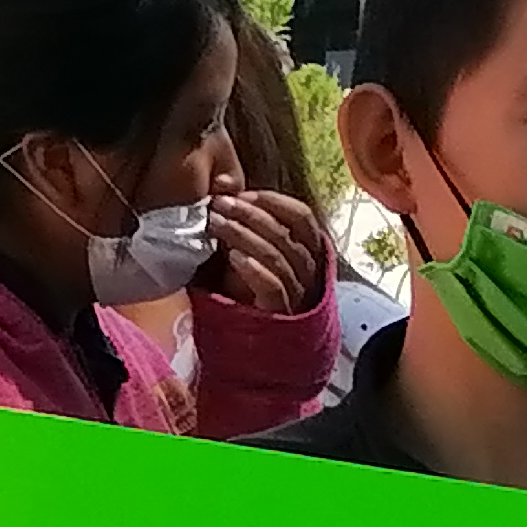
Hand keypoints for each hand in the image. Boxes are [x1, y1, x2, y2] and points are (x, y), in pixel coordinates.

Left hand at [204, 188, 327, 313]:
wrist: (247, 341)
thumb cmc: (245, 289)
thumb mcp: (245, 250)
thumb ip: (241, 221)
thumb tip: (222, 185)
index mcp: (307, 251)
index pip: (302, 216)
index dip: (273, 201)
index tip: (242, 194)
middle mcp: (308, 270)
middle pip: (287, 233)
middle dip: (251, 214)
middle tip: (220, 204)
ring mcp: (297, 293)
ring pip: (278, 257)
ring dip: (245, 235)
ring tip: (217, 225)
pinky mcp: (281, 314)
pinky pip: (273, 286)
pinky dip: (254, 269)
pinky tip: (234, 257)